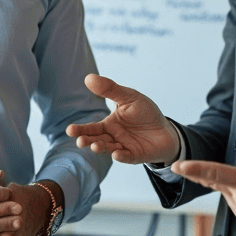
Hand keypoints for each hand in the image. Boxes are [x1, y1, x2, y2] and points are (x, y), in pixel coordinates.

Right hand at [65, 74, 181, 164]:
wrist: (166, 129)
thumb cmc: (145, 113)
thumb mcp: (128, 97)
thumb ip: (110, 89)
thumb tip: (88, 78)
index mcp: (109, 125)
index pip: (91, 128)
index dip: (80, 130)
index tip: (69, 130)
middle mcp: (113, 138)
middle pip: (97, 140)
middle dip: (88, 141)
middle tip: (80, 141)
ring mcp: (123, 147)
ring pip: (109, 149)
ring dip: (101, 148)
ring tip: (94, 146)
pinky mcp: (135, 155)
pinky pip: (126, 157)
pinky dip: (121, 156)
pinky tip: (116, 154)